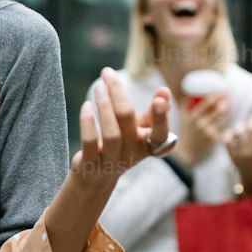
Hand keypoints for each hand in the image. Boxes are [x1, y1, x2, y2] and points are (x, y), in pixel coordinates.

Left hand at [71, 68, 171, 190]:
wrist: (96, 178)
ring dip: (104, 105)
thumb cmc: (121, 147)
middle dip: (119, 94)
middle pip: (128, 122)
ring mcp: (112, 162)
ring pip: (111, 133)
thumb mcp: (139, 131)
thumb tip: (165, 91)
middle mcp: (132, 155)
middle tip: (108, 73)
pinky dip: (88, 123)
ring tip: (98, 85)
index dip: (162, 119)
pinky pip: (91, 142)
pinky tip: (86, 106)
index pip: (161, 135)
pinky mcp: (91, 165)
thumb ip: (152, 113)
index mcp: (148, 146)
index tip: (159, 98)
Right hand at [172, 92, 228, 167]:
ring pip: (223, 118)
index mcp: (193, 117)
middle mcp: (202, 124)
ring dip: (225, 112)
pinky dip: (223, 123)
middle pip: (218, 110)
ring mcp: (209, 132)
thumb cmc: (185, 132)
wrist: (186, 152)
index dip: (217, 95)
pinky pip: (223, 128)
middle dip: (224, 103)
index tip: (222, 91)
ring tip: (226, 108)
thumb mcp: (182, 117)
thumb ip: (185, 104)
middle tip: (227, 99)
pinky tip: (223, 121)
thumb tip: (188, 92)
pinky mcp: (215, 139)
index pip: (208, 102)